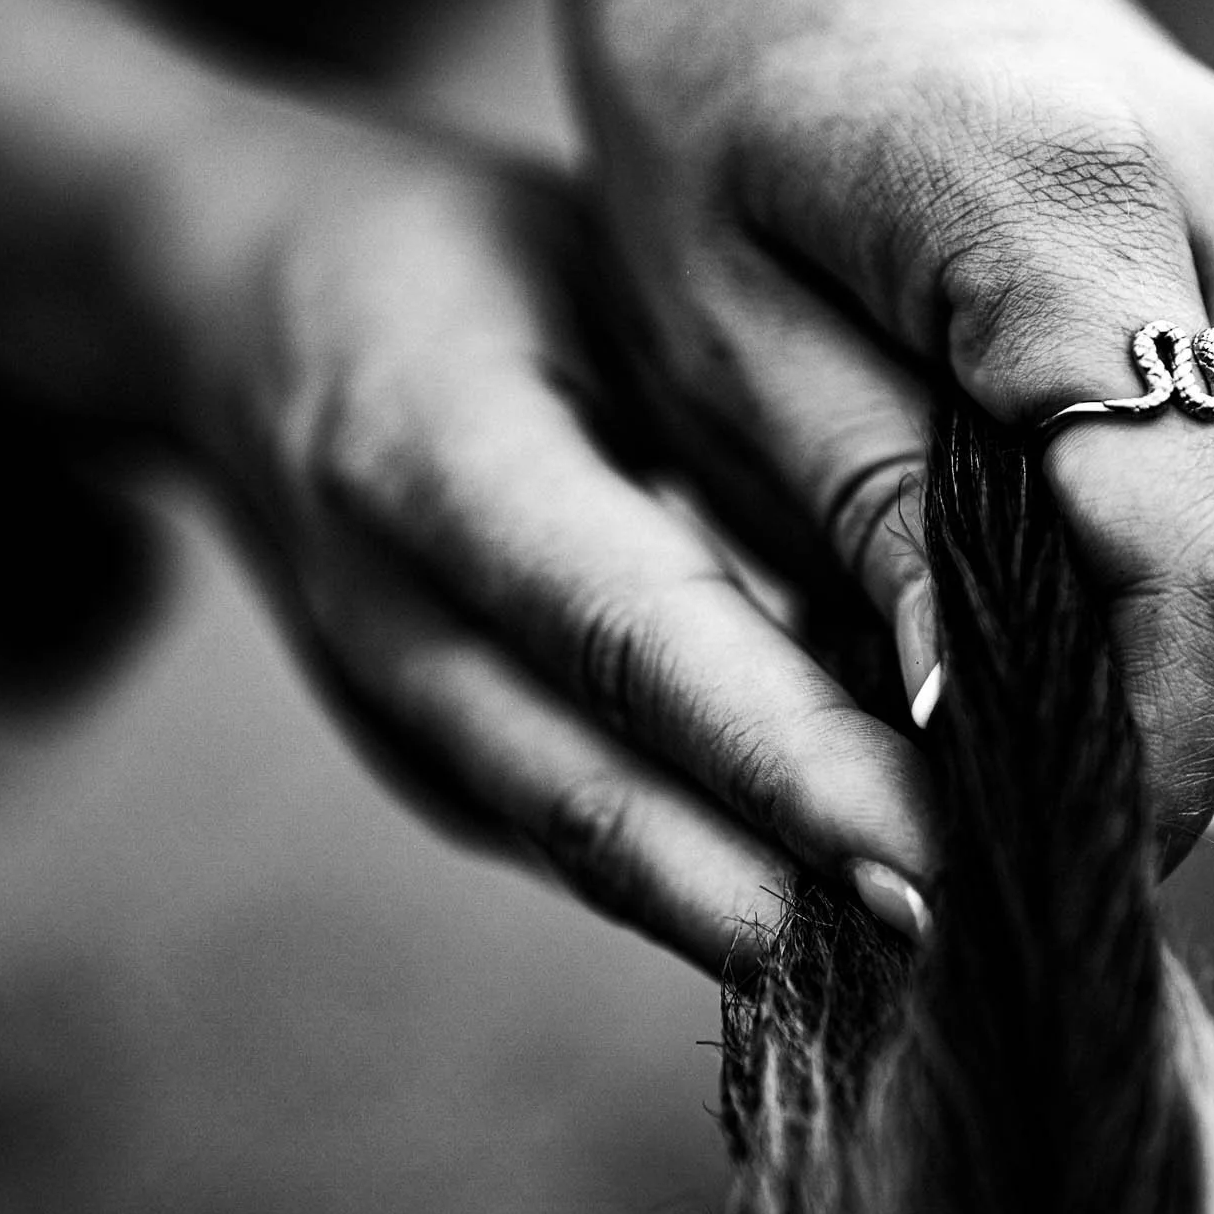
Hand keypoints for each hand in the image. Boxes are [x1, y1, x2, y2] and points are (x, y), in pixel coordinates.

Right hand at [142, 100, 936, 970]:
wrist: (226, 302)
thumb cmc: (467, 257)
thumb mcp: (622, 274)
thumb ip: (764, 429)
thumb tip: (968, 604)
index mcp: (429, 457)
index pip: (634, 639)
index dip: (790, 759)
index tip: (945, 843)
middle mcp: (392, 620)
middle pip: (605, 802)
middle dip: (797, 898)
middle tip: (987, 944)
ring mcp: (394, 719)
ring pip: (594, 856)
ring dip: (766, 926)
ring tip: (944, 957)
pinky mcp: (430, 768)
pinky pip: (584, 843)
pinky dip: (715, 881)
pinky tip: (850, 899)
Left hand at [546, 0, 1213, 859]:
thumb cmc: (700, 72)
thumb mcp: (723, 330)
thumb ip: (873, 522)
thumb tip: (979, 730)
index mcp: (1079, 215)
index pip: (1192, 565)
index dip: (1151, 752)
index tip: (1066, 874)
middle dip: (1160, 722)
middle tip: (1030, 849)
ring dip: (1164, 638)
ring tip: (1029, 743)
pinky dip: (1163, 540)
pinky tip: (1058, 596)